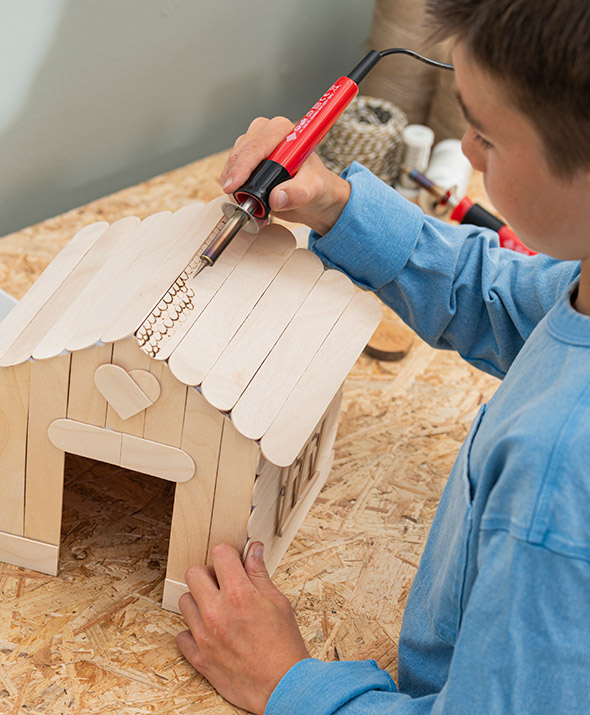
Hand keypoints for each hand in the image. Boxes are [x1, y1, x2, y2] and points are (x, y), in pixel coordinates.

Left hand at [176, 542, 309, 713]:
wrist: (283, 686)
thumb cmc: (284, 646)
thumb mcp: (278, 603)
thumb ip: (260, 574)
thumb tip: (254, 551)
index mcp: (239, 594)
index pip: (220, 553)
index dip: (228, 554)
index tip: (232, 560)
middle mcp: (217, 612)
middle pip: (194, 573)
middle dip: (209, 573)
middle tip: (222, 583)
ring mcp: (205, 635)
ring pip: (184, 601)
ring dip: (199, 600)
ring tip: (216, 608)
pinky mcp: (199, 657)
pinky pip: (182, 635)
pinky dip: (193, 632)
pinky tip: (210, 632)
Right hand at [221, 116, 350, 235]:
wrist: (314, 197)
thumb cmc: (316, 186)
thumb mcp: (313, 190)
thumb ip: (297, 193)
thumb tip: (276, 197)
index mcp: (284, 131)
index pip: (256, 146)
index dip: (243, 167)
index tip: (233, 187)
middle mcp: (266, 133)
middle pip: (239, 154)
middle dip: (237, 181)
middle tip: (244, 205)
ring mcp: (254, 145)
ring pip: (232, 164)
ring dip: (235, 188)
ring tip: (251, 208)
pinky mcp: (246, 159)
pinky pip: (231, 173)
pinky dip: (234, 190)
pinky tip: (247, 203)